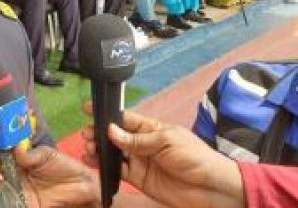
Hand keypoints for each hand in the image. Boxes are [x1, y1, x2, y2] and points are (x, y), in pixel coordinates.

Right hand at [0, 145, 99, 207]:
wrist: (81, 185)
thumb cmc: (64, 166)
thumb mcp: (47, 155)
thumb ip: (31, 154)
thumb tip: (16, 148)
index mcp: (20, 161)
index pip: (2, 156)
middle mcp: (17, 175)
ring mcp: (20, 190)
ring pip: (1, 186)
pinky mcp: (26, 204)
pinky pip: (11, 202)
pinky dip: (4, 198)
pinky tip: (3, 190)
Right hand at [81, 102, 244, 207]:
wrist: (212, 188)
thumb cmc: (194, 157)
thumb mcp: (167, 141)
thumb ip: (137, 139)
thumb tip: (111, 130)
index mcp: (151, 128)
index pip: (125, 118)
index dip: (107, 113)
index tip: (88, 108)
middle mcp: (142, 143)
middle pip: (115, 136)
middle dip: (99, 133)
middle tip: (85, 134)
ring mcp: (139, 161)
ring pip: (113, 153)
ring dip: (99, 150)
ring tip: (87, 149)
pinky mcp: (138, 179)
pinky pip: (117, 171)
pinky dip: (104, 167)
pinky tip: (92, 163)